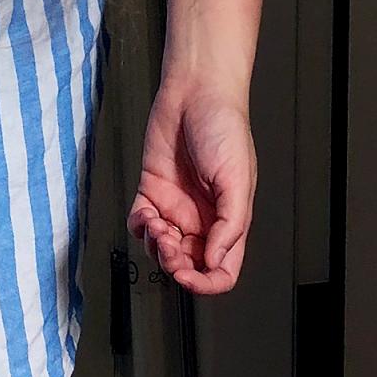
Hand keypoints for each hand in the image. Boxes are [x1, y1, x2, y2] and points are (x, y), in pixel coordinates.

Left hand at [127, 70, 255, 294]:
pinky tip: (144, 214)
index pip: (222, 270)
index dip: (206, 282)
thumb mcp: (238, 180)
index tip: (188, 275)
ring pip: (161, 248)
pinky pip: (139, 224)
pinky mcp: (152, 191)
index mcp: (228, 221)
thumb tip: (215, 260)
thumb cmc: (225, 128)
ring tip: (157, 222)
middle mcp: (202, 219)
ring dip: (155, 244)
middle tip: (169, 242)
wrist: (195, 94)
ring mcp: (176, 207)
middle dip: (174, 261)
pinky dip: (138, 227)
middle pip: (187, 263)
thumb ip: (230, 225)